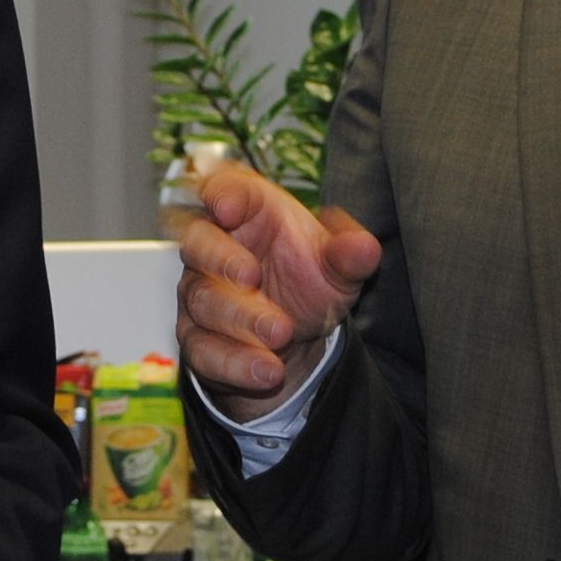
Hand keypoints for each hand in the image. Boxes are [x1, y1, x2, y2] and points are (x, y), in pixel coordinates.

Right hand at [178, 163, 381, 420]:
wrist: (297, 337)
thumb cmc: (308, 280)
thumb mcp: (338, 268)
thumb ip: (350, 256)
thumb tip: (364, 249)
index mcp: (247, 214)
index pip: (223, 189)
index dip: (222, 194)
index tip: (228, 207)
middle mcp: (212, 250)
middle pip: (197, 243)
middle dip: (222, 259)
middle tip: (252, 276)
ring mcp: (199, 295)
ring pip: (204, 301)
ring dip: (242, 319)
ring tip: (282, 333)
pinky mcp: (196, 340)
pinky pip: (203, 351)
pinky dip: (236, 362)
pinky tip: (268, 371)